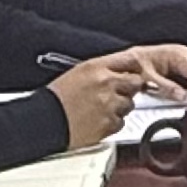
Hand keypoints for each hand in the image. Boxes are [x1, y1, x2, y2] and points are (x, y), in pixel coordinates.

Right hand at [47, 45, 186, 145]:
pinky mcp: (108, 125)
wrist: (43, 122)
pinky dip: (110, 124)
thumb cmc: (56, 99)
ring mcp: (108, 105)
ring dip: (117, 109)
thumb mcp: (77, 74)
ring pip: (128, 105)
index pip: (130, 62)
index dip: (137, 68)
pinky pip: (119, 123)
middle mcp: (105, 84)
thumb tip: (119, 72)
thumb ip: (101, 71)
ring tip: (95, 111)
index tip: (142, 71)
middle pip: (134, 84)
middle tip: (110, 96)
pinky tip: (94, 122)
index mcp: (96, 68)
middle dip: (127, 90)